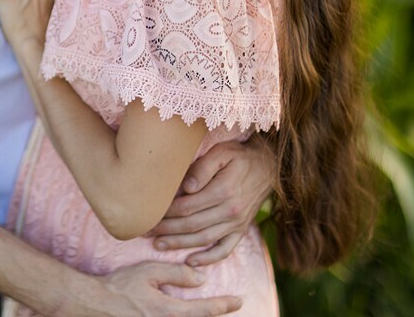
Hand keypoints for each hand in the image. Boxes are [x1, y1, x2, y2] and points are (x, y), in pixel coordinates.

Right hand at [82, 261, 241, 316]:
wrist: (96, 305)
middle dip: (215, 315)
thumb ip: (176, 274)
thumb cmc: (121, 286)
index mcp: (169, 311)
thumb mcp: (148, 271)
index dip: (223, 305)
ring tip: (212, 311)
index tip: (238, 300)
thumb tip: (201, 278)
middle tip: (231, 306)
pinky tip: (189, 314)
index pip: (204, 310)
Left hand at [148, 139, 275, 264]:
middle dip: (166, 230)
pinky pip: (225, 249)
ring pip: (203, 239)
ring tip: (158, 245)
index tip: (150, 213)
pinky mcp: (241, 231)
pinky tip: (191, 261)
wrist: (268, 167)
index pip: (187, 206)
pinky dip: (208, 258)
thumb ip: (203, 167)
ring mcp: (237, 223)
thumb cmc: (239, 156)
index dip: (166, 212)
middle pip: (191, 225)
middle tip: (146, 231)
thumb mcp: (222, 152)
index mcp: (223, 191)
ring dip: (179, 245)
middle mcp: (230, 211)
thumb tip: (186, 186)